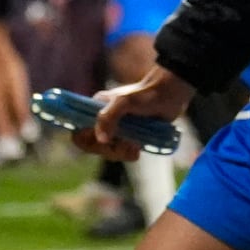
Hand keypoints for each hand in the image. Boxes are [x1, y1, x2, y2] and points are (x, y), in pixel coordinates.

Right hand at [76, 67, 196, 160]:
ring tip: (135, 147)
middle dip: (107, 149)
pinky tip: (138, 149)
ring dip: (120, 153)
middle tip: (124, 145)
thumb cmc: (146, 95)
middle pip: (93, 145)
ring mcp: (117, 129)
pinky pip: (122, 152)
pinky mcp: (130, 136)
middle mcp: (103, 120)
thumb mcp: (123, 103)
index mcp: (95, 108)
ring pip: (108, 151)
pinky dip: (129, 154)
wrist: (170, 95)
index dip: (85, 139)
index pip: (78, 130)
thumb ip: (108, 118)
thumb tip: (101, 139)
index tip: (101, 141)